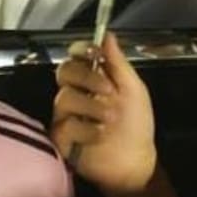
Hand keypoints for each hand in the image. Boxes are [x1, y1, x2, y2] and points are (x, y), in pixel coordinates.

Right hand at [51, 32, 156, 192]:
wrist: (135, 161)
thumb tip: (108, 34)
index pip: (77, 55)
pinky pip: (64, 125)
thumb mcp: (133, 90)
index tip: (94, 51)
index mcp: (94, 78)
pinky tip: (100, 136)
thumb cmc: (136, 125)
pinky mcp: (60, 137)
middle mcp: (76, 92)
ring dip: (91, 106)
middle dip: (87, 77)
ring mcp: (66, 115)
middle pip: (64, 71)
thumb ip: (118, 63)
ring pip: (64, 98)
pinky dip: (85, 129)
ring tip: (111, 119)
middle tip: (109, 91)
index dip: (81, 49)